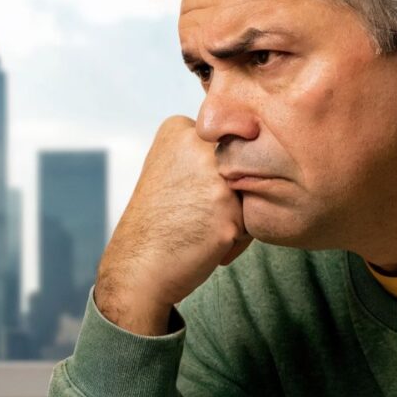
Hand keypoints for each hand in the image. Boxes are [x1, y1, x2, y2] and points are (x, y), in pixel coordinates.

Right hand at [93, 115, 253, 335]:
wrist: (140, 267)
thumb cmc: (159, 225)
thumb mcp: (172, 170)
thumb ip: (205, 154)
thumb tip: (257, 151)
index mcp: (179, 129)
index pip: (227, 143)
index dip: (212, 175)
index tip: (184, 193)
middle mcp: (197, 144)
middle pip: (242, 164)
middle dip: (228, 194)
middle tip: (192, 213)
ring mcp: (214, 175)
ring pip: (251, 190)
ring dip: (236, 214)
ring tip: (200, 227)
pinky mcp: (229, 208)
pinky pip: (254, 218)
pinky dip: (238, 236)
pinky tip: (207, 241)